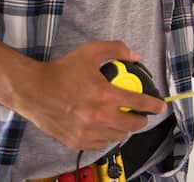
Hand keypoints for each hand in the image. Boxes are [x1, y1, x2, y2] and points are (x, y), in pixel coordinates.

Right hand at [13, 41, 166, 149]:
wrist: (32, 90)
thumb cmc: (61, 71)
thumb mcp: (90, 52)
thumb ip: (116, 49)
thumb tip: (135, 56)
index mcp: (105, 95)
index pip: (140, 104)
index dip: (154, 105)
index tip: (160, 106)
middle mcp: (99, 116)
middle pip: (133, 125)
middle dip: (141, 120)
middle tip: (139, 114)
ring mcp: (88, 131)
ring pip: (118, 136)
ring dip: (124, 129)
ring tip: (121, 120)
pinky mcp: (77, 141)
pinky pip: (101, 143)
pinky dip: (106, 136)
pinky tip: (104, 127)